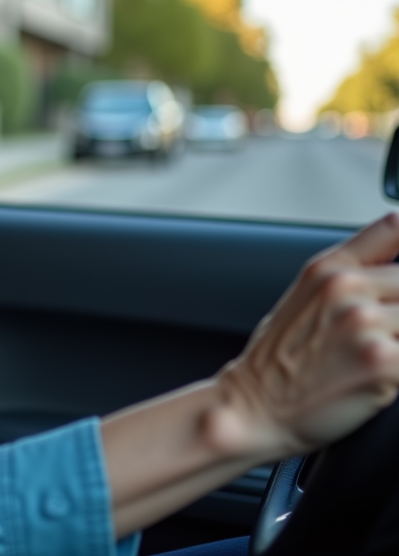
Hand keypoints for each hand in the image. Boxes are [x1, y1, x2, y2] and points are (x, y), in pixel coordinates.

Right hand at [214, 213, 398, 461]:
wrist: (251, 408)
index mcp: (330, 267)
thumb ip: (355, 271)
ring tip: (374, 359)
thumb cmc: (276, 361)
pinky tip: (379, 379)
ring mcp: (365, 322)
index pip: (395, 227)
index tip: (395, 280)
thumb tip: (396, 262)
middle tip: (381, 335)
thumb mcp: (306, 297)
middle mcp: (347, 286)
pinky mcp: (382, 361)